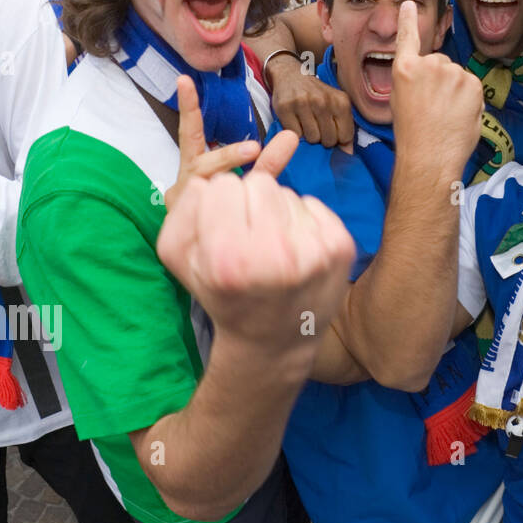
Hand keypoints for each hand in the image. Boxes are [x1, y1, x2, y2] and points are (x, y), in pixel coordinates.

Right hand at [157, 169, 354, 357]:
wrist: (274, 340)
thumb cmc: (224, 296)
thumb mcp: (181, 262)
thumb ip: (181, 213)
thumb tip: (203, 181)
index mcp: (229, 258)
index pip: (223, 185)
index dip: (219, 204)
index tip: (223, 231)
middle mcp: (276, 253)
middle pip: (258, 182)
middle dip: (249, 203)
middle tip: (250, 238)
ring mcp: (315, 249)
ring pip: (287, 192)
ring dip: (276, 212)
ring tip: (272, 248)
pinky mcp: (341, 246)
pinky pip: (312, 203)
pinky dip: (301, 220)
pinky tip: (295, 249)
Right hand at [164, 76, 298, 215]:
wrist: (213, 254)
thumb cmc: (231, 211)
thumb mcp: (252, 182)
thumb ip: (268, 162)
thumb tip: (292, 136)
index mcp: (195, 169)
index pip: (191, 133)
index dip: (189, 107)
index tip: (185, 80)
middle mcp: (185, 183)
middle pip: (201, 163)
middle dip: (229, 154)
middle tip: (255, 149)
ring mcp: (181, 205)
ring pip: (203, 184)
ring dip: (227, 172)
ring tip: (253, 165)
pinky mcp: (182, 224)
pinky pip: (202, 211)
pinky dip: (222, 205)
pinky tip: (236, 209)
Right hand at [270, 62, 354, 148]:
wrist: (291, 75)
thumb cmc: (317, 95)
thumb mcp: (336, 105)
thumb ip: (345, 128)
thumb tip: (348, 154)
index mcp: (341, 101)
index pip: (345, 137)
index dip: (339, 140)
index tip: (332, 132)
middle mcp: (323, 101)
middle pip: (329, 140)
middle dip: (324, 139)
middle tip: (318, 128)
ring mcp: (303, 103)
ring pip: (312, 139)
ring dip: (309, 136)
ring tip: (307, 123)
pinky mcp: (285, 108)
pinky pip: (295, 135)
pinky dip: (295, 133)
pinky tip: (296, 121)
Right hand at [389, 1, 483, 173]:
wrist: (429, 156)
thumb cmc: (412, 135)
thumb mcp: (401, 100)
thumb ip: (416, 80)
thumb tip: (432, 76)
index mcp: (404, 69)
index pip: (408, 38)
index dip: (408, 20)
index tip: (409, 5)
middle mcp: (428, 64)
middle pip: (441, 63)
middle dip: (441, 81)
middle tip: (433, 108)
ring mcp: (451, 73)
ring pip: (458, 76)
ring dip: (456, 91)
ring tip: (445, 116)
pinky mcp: (472, 83)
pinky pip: (473, 87)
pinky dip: (470, 100)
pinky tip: (459, 116)